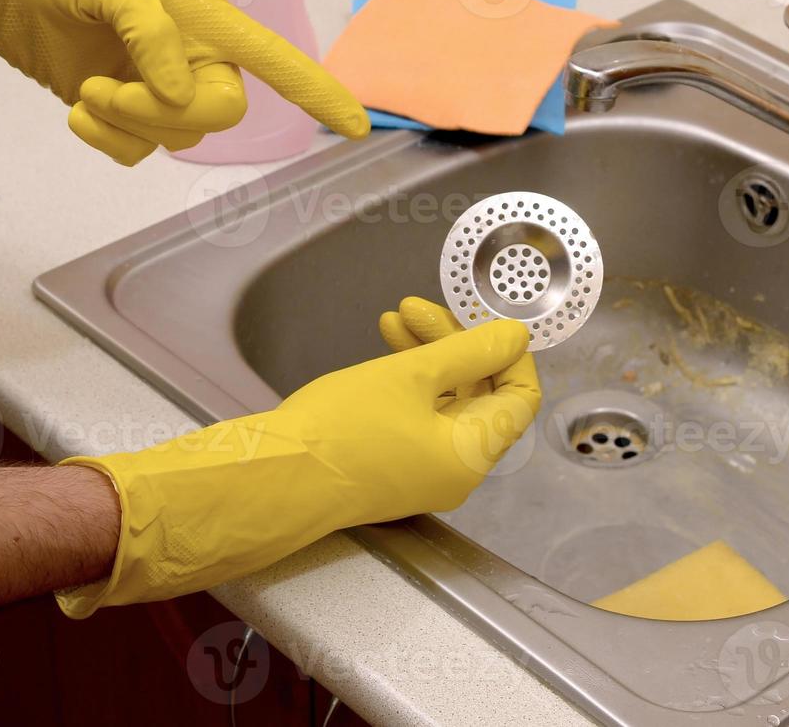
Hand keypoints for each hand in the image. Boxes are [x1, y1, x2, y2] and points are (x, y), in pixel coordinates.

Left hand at [0, 0, 368, 164]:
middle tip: (114, 91)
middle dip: (171, 114)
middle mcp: (191, 54)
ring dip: (132, 124)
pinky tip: (79, 110)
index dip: (317, 91)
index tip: (355, 127)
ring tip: (89, 91)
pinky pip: (136, 151)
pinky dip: (108, 140)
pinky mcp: (117, 110)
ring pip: (179, 137)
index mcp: (205, 16)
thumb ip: (152, 33)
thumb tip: (179, 91)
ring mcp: (154, 85)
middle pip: (222, 111)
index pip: (274, 58)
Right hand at [55, 303, 538, 616]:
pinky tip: (385, 344)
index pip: (520, 397)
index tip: (483, 317)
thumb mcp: (411, 376)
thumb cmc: (340, 429)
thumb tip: (515, 337)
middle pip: (480, 393)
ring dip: (427, 354)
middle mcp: (454, 470)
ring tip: (396, 315)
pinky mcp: (389, 467)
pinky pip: (417, 416)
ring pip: (444, 400)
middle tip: (421, 307)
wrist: (268, 480)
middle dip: (456, 342)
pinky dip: (408, 379)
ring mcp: (421, 471)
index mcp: (471, 453)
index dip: (509, 352)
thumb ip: (469, 352)